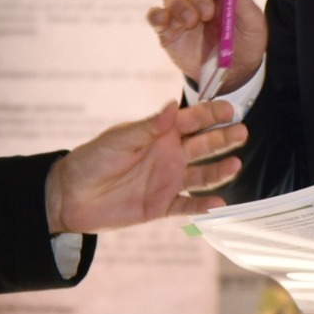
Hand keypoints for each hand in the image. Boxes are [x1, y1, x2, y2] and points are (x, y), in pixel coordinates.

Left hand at [46, 99, 246, 232]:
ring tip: (235, 164)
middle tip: (242, 132)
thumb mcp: (119, 140)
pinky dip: (203, 207)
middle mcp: (169, 155)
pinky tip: (219, 204)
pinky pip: (188, 206)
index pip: (191, 121)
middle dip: (223, 138)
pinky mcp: (162, 205)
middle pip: (203, 146)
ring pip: (202, 175)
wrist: (71, 196)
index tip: (230, 109)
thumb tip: (173, 106)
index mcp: (159, 134)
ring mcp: (168, 181)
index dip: (210, 114)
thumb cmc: (92, 160)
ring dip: (219, 171)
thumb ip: (149, 127)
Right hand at [146, 0, 267, 91]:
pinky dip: (158, 16)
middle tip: (207, 13)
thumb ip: (242, 0)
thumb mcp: (252, 24)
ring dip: (181, 7)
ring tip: (192, 23)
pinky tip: (168, 24)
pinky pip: (154, 16)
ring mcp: (180, 12)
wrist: (234, 75)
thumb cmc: (246, 43)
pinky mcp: (167, 30)